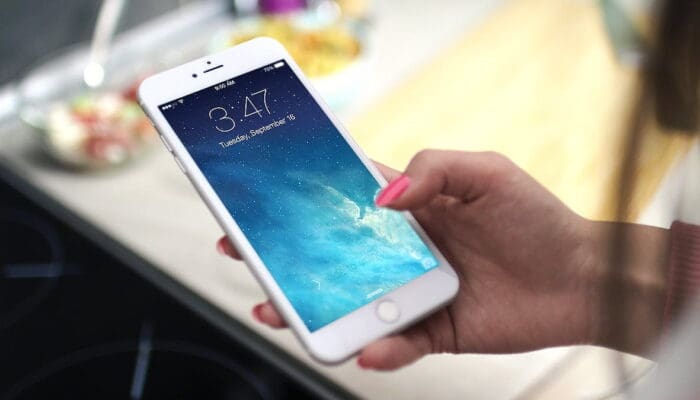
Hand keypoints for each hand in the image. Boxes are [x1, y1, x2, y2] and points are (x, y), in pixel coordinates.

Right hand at [217, 150, 665, 369]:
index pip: (342, 200)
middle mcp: (404, 251)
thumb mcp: (486, 173)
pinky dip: (380, 348)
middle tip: (244, 256)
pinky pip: (397, 343)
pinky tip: (370, 348)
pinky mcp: (434, 330)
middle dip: (285, 257)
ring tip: (280, 311)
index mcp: (410, 209)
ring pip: (352, 302)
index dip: (300, 201)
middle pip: (332, 254)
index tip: (259, 201)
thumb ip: (431, 170)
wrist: (581, 278)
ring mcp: (414, 291)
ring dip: (314, 308)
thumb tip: (381, 197)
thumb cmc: (536, 219)